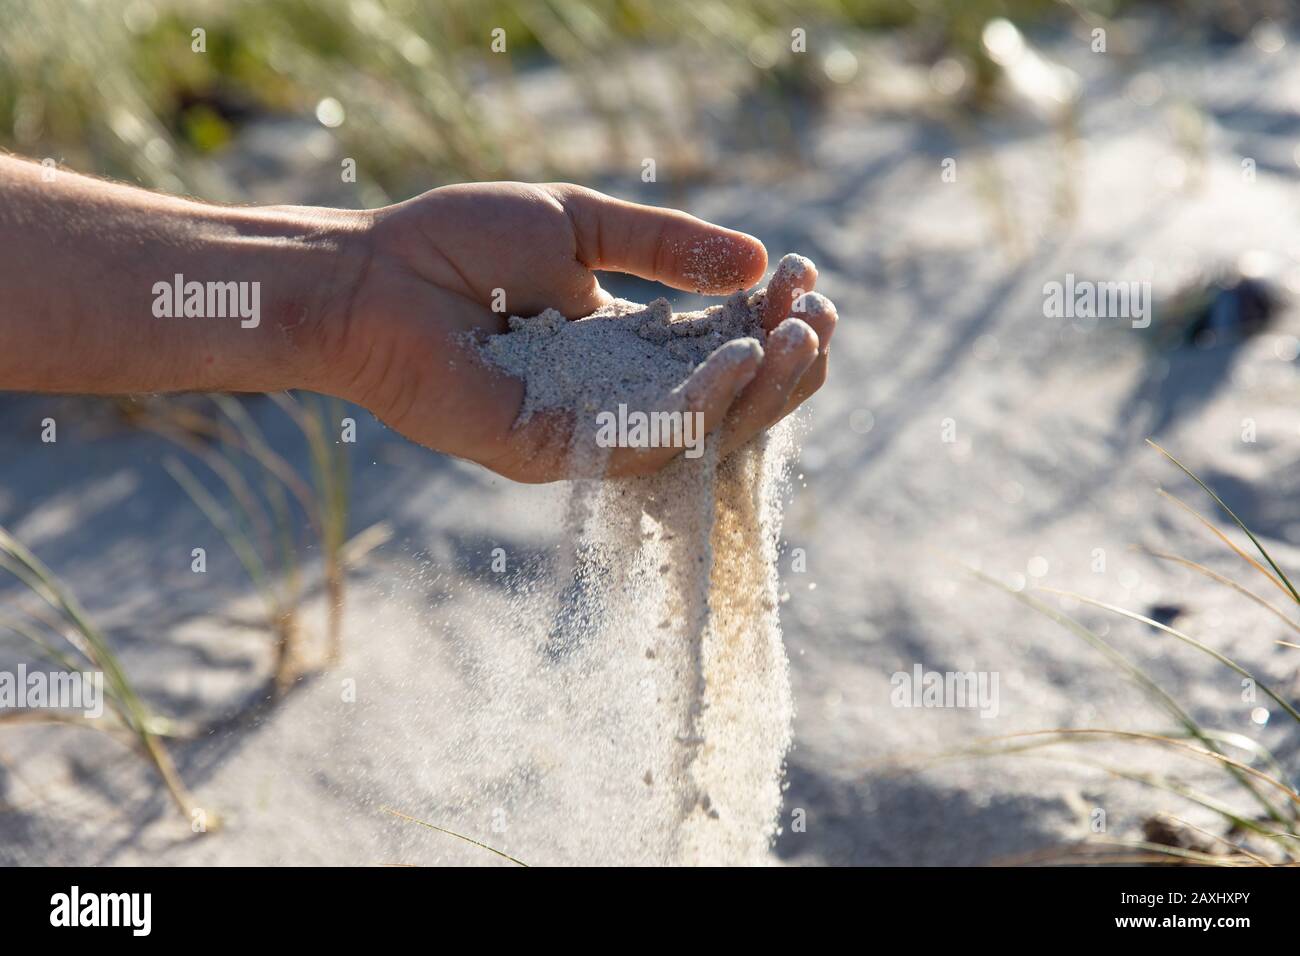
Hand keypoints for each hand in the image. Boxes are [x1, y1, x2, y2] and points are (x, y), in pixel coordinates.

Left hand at [317, 183, 839, 481]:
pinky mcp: (555, 451)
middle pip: (724, 398)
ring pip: (698, 430)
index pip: (720, 346)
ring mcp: (588, 429)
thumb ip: (663, 247)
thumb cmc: (462, 243)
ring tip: (802, 337)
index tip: (809, 279)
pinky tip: (737, 361)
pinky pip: (641, 439)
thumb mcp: (581, 226)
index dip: (771, 320)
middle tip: (823, 316)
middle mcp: (616, 394)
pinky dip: (697, 405)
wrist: (373, 276)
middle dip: (784, 363)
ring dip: (759, 388)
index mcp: (625, 345)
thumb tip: (756, 263)